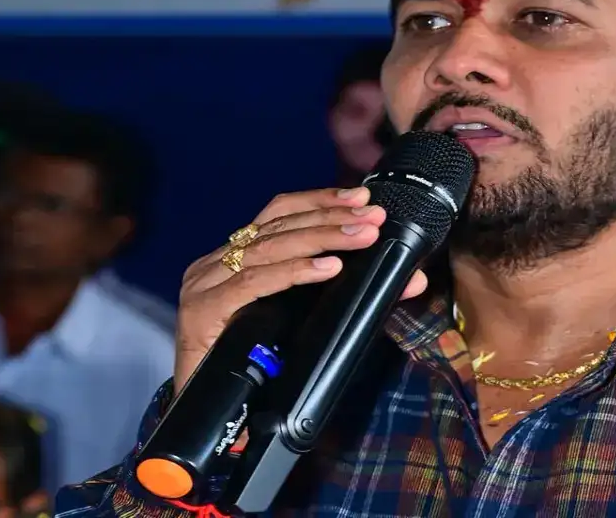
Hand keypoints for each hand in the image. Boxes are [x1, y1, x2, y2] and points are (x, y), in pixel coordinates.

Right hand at [173, 186, 427, 394]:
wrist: (211, 418)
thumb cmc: (256, 369)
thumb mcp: (306, 322)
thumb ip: (352, 295)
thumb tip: (413, 280)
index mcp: (233, 257)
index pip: (278, 213)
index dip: (320, 201)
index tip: (361, 197)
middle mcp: (214, 263)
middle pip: (278, 226)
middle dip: (330, 218)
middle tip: (372, 218)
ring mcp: (204, 284)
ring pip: (269, 248)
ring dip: (321, 239)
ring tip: (360, 238)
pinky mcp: (202, 310)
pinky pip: (253, 282)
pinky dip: (294, 272)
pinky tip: (328, 268)